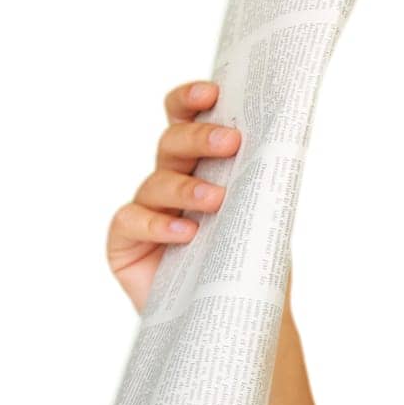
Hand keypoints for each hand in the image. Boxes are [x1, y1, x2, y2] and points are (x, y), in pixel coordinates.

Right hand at [104, 79, 240, 312]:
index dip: (191, 99)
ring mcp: (145, 210)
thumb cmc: (250, 257)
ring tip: (217, 200)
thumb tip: (279, 135)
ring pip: (156, 181)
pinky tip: (184, 234)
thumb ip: (260, 174)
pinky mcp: (124, 243)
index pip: (187, 118)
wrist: (237, 312)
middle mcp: (170, 178)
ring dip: (187, 188)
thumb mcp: (263, 210)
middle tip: (231, 142)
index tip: (213, 91)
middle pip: (172, 142)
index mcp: (202, 162)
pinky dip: (157, 225)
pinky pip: (131, 221)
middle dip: (200, 137)